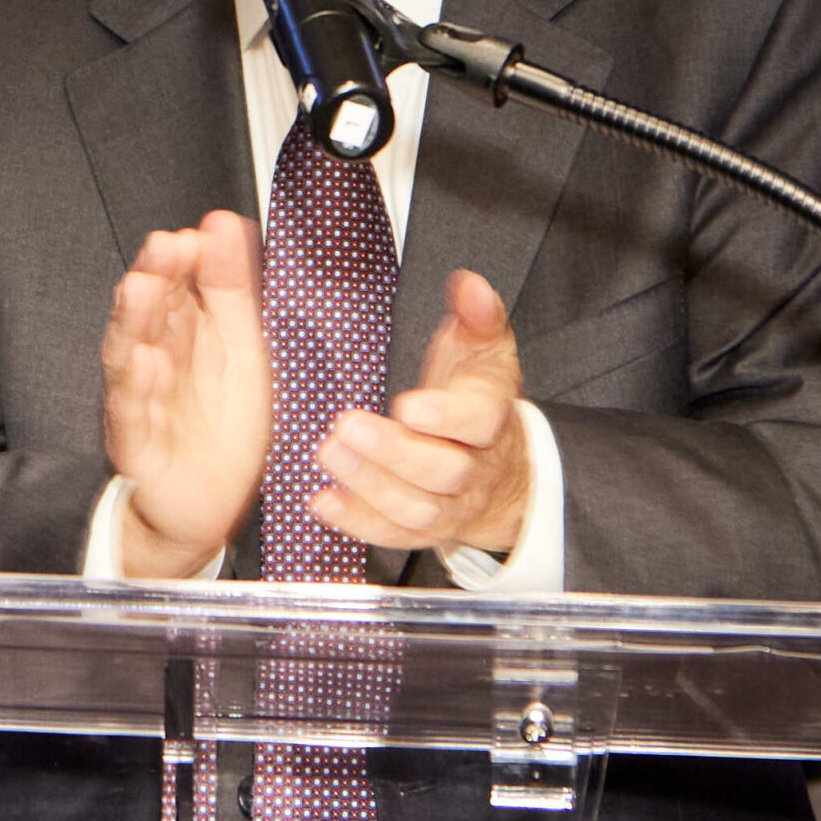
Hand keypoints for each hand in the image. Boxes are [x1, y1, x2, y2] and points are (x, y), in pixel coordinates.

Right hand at [101, 210, 272, 577]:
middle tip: (166, 247)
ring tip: (143, 288)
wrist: (211, 505)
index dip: (182, 261)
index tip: (196, 235)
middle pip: (149, 313)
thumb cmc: (224, 424)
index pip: (176, 286)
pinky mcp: (137, 445)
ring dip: (135, 321)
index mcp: (182, 334)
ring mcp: (142, 402)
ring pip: (130, 355)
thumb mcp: (242, 347)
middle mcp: (155, 361)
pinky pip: (132, 415)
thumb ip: (232, 288)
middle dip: (155, 278)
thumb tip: (224, 224)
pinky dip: (137, 389)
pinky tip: (145, 364)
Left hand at [312, 269, 530, 556]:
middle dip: (394, 452)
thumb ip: (476, 316)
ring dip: (370, 486)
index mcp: (490, 416)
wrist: (498, 465)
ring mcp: (450, 504)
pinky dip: (356, 522)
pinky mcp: (423, 529)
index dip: (446, 417)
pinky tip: (322, 501)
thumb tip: (469, 285)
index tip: (408, 405)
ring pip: (417, 508)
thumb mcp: (482, 350)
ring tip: (328, 453)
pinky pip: (393, 535)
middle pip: (444, 471)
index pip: (480, 420)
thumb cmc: (476, 396)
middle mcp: (475, 467)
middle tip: (347, 426)